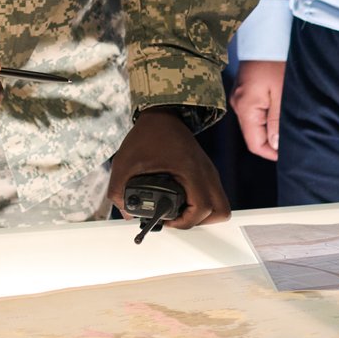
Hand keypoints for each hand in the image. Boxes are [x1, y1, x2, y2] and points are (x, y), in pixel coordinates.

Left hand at [105, 109, 230, 228]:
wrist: (161, 115)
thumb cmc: (146, 135)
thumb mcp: (124, 163)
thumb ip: (117, 190)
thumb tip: (125, 213)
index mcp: (190, 170)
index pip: (202, 208)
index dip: (185, 222)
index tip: (166, 219)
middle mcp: (205, 172)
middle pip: (221, 211)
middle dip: (199, 222)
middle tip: (176, 218)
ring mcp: (209, 171)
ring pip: (220, 205)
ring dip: (202, 216)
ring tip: (179, 213)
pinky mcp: (206, 171)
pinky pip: (213, 196)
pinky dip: (202, 205)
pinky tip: (181, 202)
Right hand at [229, 60, 284, 160]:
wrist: (266, 36)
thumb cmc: (275, 61)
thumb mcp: (281, 93)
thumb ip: (277, 121)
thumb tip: (275, 145)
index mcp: (245, 108)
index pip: (254, 144)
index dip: (272, 153)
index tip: (289, 153)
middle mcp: (238, 105)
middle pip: (253, 135)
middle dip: (272, 141)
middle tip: (293, 139)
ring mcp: (239, 97)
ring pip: (254, 124)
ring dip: (269, 128)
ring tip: (288, 125)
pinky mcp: (244, 90)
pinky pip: (253, 112)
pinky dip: (265, 117)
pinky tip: (279, 113)